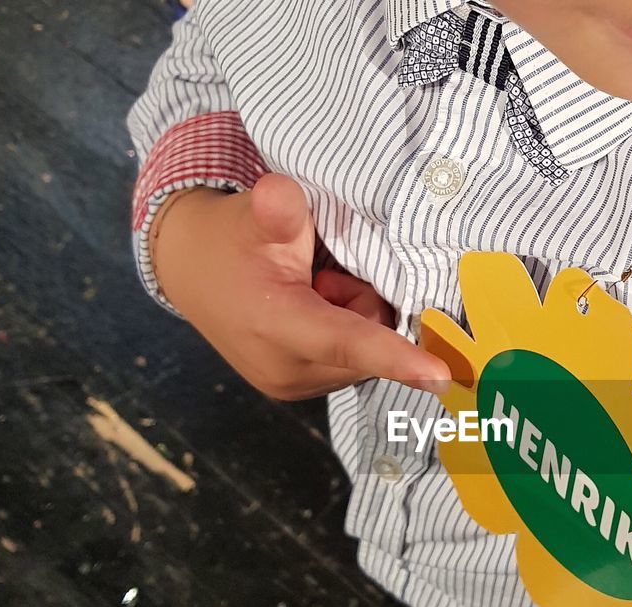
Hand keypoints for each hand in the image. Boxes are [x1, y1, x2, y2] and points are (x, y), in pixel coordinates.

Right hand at [150, 174, 448, 399]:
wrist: (189, 270)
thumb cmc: (230, 239)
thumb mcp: (254, 214)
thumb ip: (278, 209)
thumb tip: (279, 193)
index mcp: (277, 327)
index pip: (348, 342)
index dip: (397, 358)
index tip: (442, 376)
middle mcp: (289, 371)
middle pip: (371, 345)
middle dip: (367, 308)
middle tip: (330, 274)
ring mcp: (295, 385)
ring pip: (366, 355)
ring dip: (357, 319)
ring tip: (318, 288)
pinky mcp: (299, 387)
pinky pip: (351, 361)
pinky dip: (348, 332)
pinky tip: (317, 306)